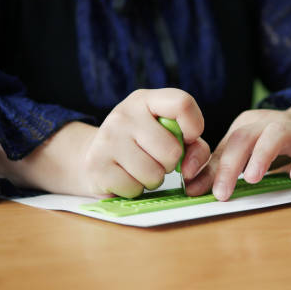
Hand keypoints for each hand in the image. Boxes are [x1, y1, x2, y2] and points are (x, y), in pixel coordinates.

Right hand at [80, 88, 209, 197]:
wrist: (96, 155)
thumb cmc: (143, 145)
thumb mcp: (169, 135)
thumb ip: (194, 147)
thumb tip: (189, 169)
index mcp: (146, 100)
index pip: (182, 103)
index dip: (194, 126)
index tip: (188, 138)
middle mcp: (124, 114)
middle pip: (172, 150)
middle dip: (170, 164)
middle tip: (157, 160)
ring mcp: (108, 138)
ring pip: (154, 174)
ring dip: (153, 179)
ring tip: (141, 170)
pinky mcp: (96, 165)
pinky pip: (134, 188)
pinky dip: (135, 190)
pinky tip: (126, 178)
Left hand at [185, 96, 290, 200]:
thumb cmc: (273, 144)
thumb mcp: (246, 153)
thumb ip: (219, 169)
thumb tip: (192, 189)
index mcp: (246, 124)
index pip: (225, 144)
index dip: (211, 167)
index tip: (197, 190)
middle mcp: (267, 122)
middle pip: (245, 137)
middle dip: (230, 165)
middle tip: (222, 192)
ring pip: (276, 134)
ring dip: (262, 155)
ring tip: (251, 178)